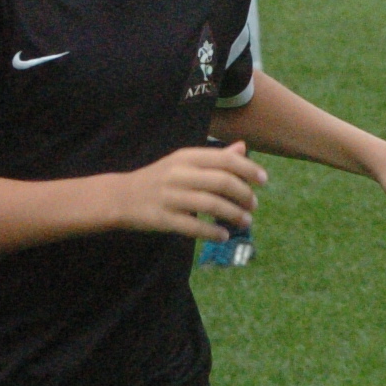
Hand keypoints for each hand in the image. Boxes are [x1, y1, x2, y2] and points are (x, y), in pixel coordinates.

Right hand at [117, 142, 269, 241]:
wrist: (121, 196)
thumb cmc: (160, 178)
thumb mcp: (184, 162)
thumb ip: (215, 157)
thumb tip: (243, 149)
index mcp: (186, 157)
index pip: (225, 159)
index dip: (249, 170)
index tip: (264, 181)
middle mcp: (179, 174)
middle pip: (222, 182)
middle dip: (244, 195)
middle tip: (253, 206)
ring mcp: (169, 196)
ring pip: (211, 205)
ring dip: (233, 215)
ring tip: (245, 222)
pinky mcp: (163, 218)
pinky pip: (193, 226)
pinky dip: (212, 232)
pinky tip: (223, 236)